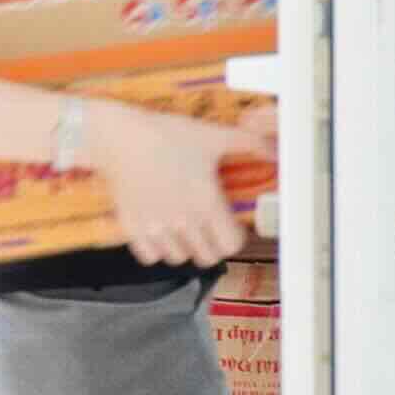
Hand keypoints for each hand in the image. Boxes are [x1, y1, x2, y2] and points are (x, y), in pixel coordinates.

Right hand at [81, 99, 276, 267]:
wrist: (117, 136)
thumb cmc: (164, 134)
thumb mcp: (212, 135)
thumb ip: (249, 144)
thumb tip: (277, 153)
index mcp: (206, 202)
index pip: (231, 245)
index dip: (233, 236)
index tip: (227, 225)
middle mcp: (183, 220)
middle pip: (207, 257)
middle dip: (210, 244)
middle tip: (205, 228)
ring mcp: (155, 227)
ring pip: (178, 259)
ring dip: (183, 248)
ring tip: (181, 229)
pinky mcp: (132, 227)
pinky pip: (150, 257)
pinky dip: (155, 249)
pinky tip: (158, 231)